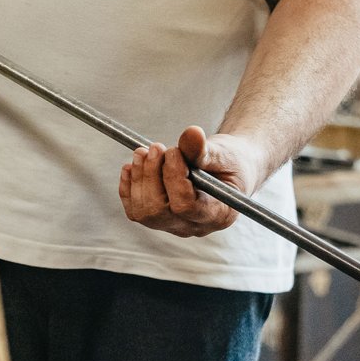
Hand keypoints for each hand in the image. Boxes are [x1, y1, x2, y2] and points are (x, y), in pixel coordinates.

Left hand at [118, 126, 269, 237]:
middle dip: (151, 175)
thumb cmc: (230, 163)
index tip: (174, 151)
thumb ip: (205, 149)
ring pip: (144, 212)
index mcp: (218, 214)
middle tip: (156, 147)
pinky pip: (135, 210)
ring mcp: (175, 226)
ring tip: (144, 151)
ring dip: (139, 178)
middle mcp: (194, 226)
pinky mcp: (159, 219)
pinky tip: (132, 166)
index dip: (173, 177)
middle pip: (159, 211)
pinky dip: (129, 187)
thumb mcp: (223, 154)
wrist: (227, 171)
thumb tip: (191, 134)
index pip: (185, 206)